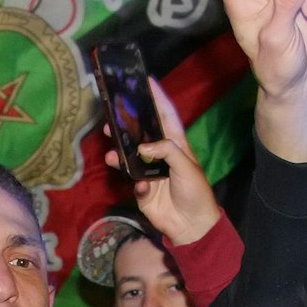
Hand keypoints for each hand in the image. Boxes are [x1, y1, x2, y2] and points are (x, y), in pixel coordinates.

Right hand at [105, 80, 222, 244]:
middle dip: (127, 123)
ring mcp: (149, 171)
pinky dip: (133, 180)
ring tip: (110, 147)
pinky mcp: (142, 188)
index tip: (146, 80)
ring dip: (119, 151)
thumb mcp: (186, 166)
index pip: (165, 115)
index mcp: (176, 144)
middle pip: (141, 133)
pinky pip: (132, 179)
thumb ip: (166, 151)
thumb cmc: (196, 192)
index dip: (157, 98)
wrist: (191, 225)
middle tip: (112, 114)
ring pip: (129, 155)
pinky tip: (139, 184)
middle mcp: (160, 154)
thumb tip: (142, 146)